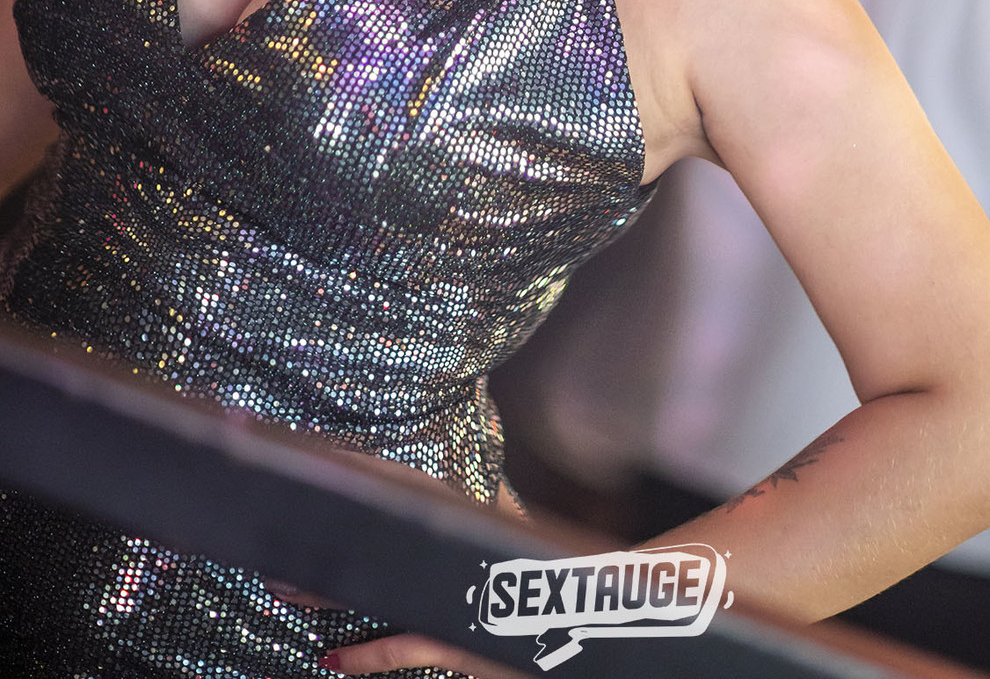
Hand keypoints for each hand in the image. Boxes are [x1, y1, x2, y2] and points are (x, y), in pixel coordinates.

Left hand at [262, 452, 534, 675]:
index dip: (348, 468)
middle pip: (371, 535)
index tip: (303, 457)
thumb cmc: (544, 578)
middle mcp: (452, 546)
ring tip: (281, 587)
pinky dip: (365, 654)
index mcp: (463, 514)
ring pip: (373, 588)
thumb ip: (494, 513)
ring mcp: (452, 592)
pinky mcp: (458, 639)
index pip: (394, 482)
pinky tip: (332, 658)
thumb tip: (481, 495)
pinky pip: (402, 645)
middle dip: (320, 535)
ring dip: (323, 591)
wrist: (592, 615)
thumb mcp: (516, 533)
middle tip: (270, 535)